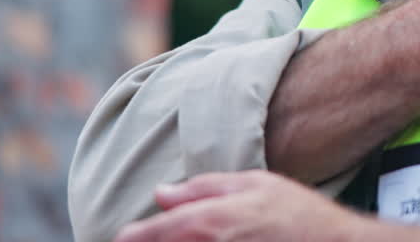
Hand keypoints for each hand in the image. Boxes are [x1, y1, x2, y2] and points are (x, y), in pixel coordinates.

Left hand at [114, 170, 366, 241]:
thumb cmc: (298, 214)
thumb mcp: (256, 184)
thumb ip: (205, 187)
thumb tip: (162, 194)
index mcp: (211, 221)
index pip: (154, 233)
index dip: (134, 237)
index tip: (121, 238)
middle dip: (153, 241)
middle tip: (149, 236)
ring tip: (177, 238)